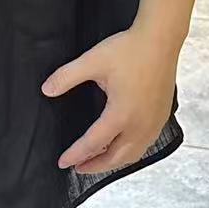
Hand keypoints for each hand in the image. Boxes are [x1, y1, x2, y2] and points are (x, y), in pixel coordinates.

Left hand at [42, 24, 179, 173]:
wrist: (161, 39)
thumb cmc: (129, 50)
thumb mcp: (93, 61)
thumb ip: (67, 77)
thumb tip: (46, 90)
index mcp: (121, 114)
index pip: (94, 143)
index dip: (76, 154)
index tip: (63, 162)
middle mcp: (140, 125)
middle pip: (116, 158)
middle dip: (95, 166)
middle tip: (78, 168)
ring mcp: (154, 123)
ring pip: (133, 154)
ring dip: (114, 161)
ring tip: (98, 160)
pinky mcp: (162, 116)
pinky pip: (145, 144)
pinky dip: (130, 152)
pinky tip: (122, 146)